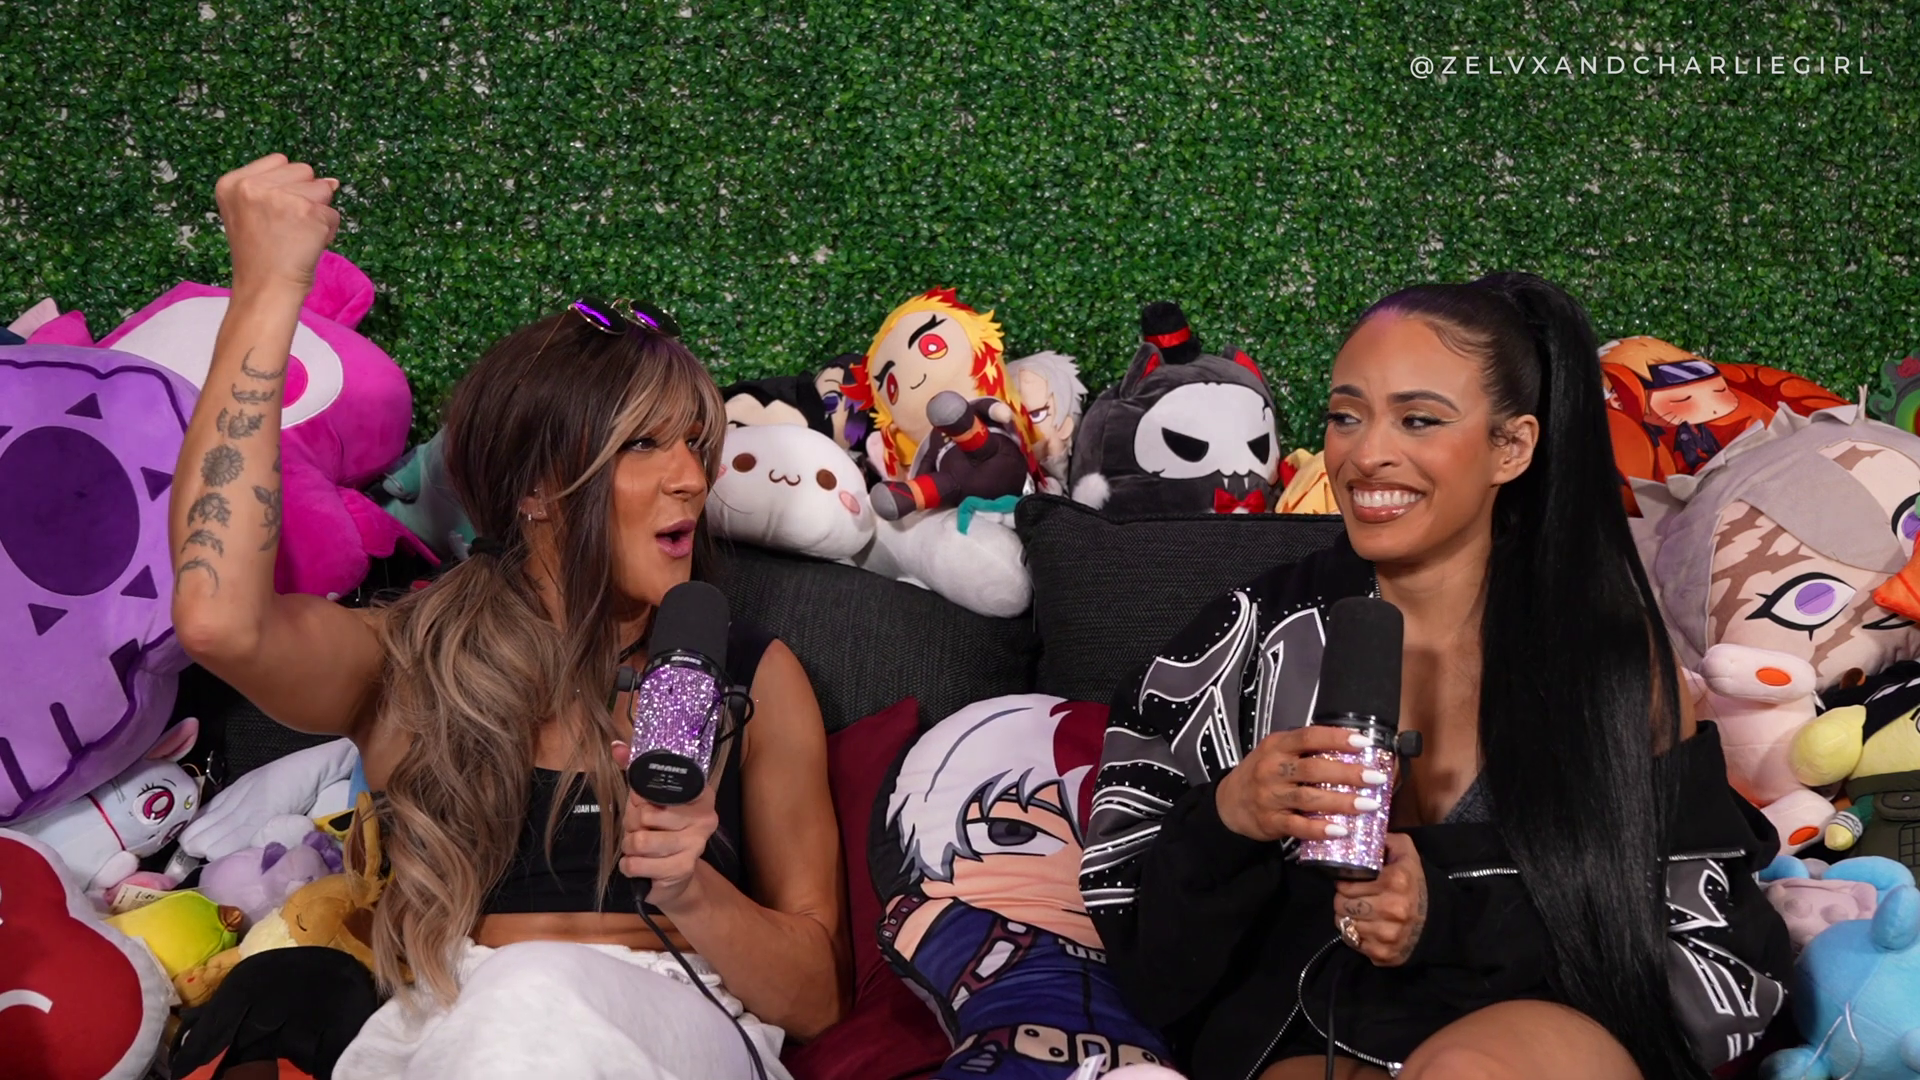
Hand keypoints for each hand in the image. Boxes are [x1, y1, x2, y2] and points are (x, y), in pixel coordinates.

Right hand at [214, 153, 340, 296]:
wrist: (264, 289)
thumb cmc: (261, 257)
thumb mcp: (253, 213)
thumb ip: (284, 189)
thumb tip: (332, 182)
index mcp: (232, 183)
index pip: (280, 161)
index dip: (287, 187)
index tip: (274, 214)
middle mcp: (252, 186)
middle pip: (304, 171)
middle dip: (305, 196)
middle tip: (287, 227)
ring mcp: (281, 197)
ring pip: (322, 190)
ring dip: (318, 214)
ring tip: (297, 236)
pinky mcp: (307, 212)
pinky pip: (333, 214)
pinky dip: (328, 231)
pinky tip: (308, 245)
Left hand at [610, 741, 720, 909]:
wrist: (674, 878)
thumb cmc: (660, 831)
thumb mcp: (648, 800)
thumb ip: (635, 772)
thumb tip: (617, 747)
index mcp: (700, 794)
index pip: (663, 785)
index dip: (642, 797)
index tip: (643, 804)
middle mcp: (705, 818)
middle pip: (646, 814)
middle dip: (632, 825)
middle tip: (641, 830)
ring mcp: (696, 845)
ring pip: (640, 840)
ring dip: (630, 846)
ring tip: (639, 848)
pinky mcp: (682, 869)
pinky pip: (637, 863)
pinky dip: (630, 866)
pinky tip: (640, 865)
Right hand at [1214, 725, 1386, 842]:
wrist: (1228, 803)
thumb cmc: (1261, 773)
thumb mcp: (1276, 752)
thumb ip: (1305, 750)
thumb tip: (1353, 750)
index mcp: (1276, 746)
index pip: (1309, 737)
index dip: (1337, 738)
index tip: (1364, 742)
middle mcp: (1272, 769)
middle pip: (1313, 769)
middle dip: (1348, 773)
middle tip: (1376, 777)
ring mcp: (1270, 796)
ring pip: (1309, 799)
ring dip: (1341, 802)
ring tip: (1369, 804)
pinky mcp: (1270, 821)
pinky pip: (1298, 826)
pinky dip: (1320, 829)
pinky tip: (1340, 830)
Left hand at [1333, 833, 1427, 965]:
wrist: (1440, 920)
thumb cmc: (1415, 884)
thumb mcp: (1406, 853)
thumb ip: (1383, 840)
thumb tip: (1356, 835)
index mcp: (1395, 881)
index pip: (1346, 884)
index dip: (1344, 882)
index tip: (1349, 882)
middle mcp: (1391, 909)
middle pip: (1341, 905)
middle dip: (1343, 899)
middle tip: (1353, 897)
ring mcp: (1387, 934)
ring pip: (1344, 924)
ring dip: (1347, 917)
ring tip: (1360, 911)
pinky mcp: (1383, 954)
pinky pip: (1353, 942)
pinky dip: (1355, 935)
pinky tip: (1368, 927)